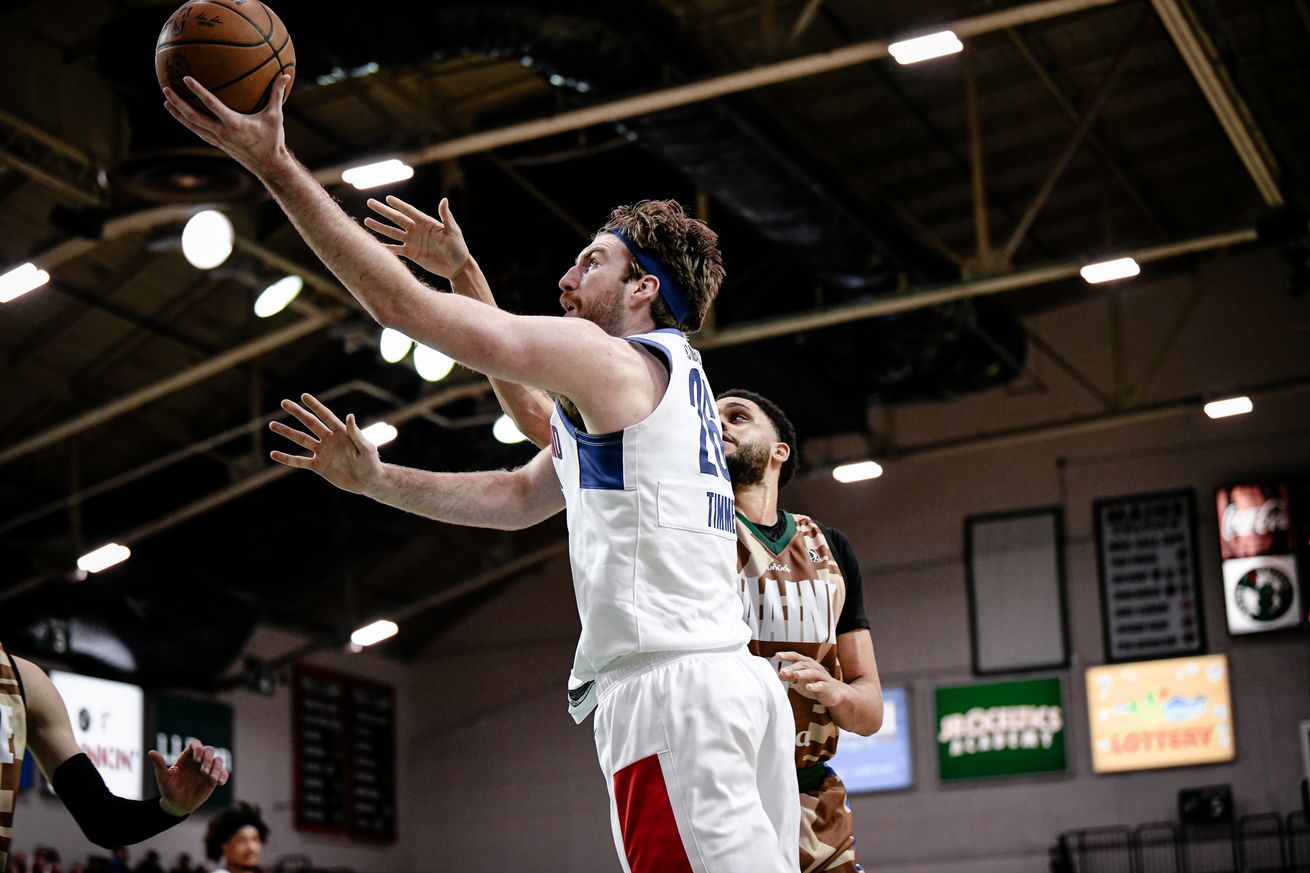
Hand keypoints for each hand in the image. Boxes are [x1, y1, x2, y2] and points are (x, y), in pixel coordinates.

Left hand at [149, 739, 227, 816]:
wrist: (177, 806)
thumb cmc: (168, 790)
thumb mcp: (163, 778)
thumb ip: (159, 765)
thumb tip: (151, 752)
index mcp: (187, 757)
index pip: (195, 744)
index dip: (198, 749)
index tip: (197, 760)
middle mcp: (198, 761)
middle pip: (209, 750)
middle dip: (208, 759)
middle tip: (203, 772)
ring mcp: (207, 769)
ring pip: (218, 760)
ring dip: (217, 768)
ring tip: (211, 779)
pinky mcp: (214, 779)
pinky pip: (224, 773)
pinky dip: (223, 776)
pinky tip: (219, 783)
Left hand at [162, 74, 292, 177]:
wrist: (270, 166)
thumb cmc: (273, 140)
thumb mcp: (276, 117)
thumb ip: (277, 94)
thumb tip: (285, 74)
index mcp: (234, 124)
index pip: (211, 104)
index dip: (197, 90)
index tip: (186, 79)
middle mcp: (222, 132)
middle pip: (193, 117)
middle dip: (178, 103)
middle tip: (166, 90)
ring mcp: (218, 140)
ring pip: (192, 126)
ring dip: (178, 115)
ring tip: (167, 103)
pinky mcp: (219, 144)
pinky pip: (199, 132)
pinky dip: (189, 123)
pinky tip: (183, 117)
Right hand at [269, 393, 382, 493]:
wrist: (369, 481)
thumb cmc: (372, 463)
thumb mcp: (366, 448)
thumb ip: (356, 433)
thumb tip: (349, 416)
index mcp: (341, 432)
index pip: (325, 416)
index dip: (315, 406)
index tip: (303, 396)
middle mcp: (329, 440)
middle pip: (310, 423)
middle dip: (297, 413)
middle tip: (283, 402)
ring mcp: (322, 452)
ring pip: (301, 440)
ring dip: (287, 432)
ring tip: (272, 424)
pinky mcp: (319, 466)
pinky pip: (299, 461)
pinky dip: (287, 458)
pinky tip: (274, 454)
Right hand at [364, 196, 472, 280]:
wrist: (457, 266)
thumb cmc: (458, 247)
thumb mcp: (453, 231)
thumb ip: (446, 216)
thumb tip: (443, 200)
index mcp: (426, 222)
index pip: (409, 211)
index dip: (398, 205)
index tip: (388, 198)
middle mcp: (417, 230)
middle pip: (396, 219)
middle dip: (383, 211)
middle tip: (370, 202)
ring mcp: (412, 242)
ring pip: (392, 232)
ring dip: (379, 227)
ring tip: (366, 221)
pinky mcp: (411, 254)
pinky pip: (395, 249)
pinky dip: (385, 247)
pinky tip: (374, 244)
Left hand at [776, 651, 846, 708]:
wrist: (834, 693)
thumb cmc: (816, 684)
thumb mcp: (801, 681)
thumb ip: (790, 677)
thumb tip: (779, 675)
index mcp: (808, 664)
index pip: (796, 657)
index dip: (787, 655)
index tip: (777, 655)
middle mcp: (815, 668)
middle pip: (803, 665)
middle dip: (792, 668)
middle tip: (783, 671)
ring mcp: (822, 676)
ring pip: (813, 672)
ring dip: (804, 673)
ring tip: (796, 674)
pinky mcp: (828, 686)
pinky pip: (821, 685)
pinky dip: (815, 686)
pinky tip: (808, 687)